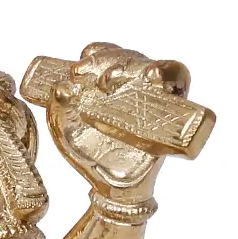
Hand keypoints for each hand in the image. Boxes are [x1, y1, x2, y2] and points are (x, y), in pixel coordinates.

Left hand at [45, 43, 182, 199]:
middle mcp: (132, 83)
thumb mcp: (65, 131)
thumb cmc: (89, 153)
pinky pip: (179, 80)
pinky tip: (153, 75)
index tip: (78, 70)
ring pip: (151, 63)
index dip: (94, 53)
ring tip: (112, 79)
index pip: (105, 53)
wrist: (110, 186)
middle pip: (128, 55)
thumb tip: (61, 87)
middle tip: (91, 77)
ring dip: (133, 64)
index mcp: (106, 82)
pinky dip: (169, 72)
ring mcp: (153, 94)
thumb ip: (58, 109)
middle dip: (108, 60)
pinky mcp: (172, 107)